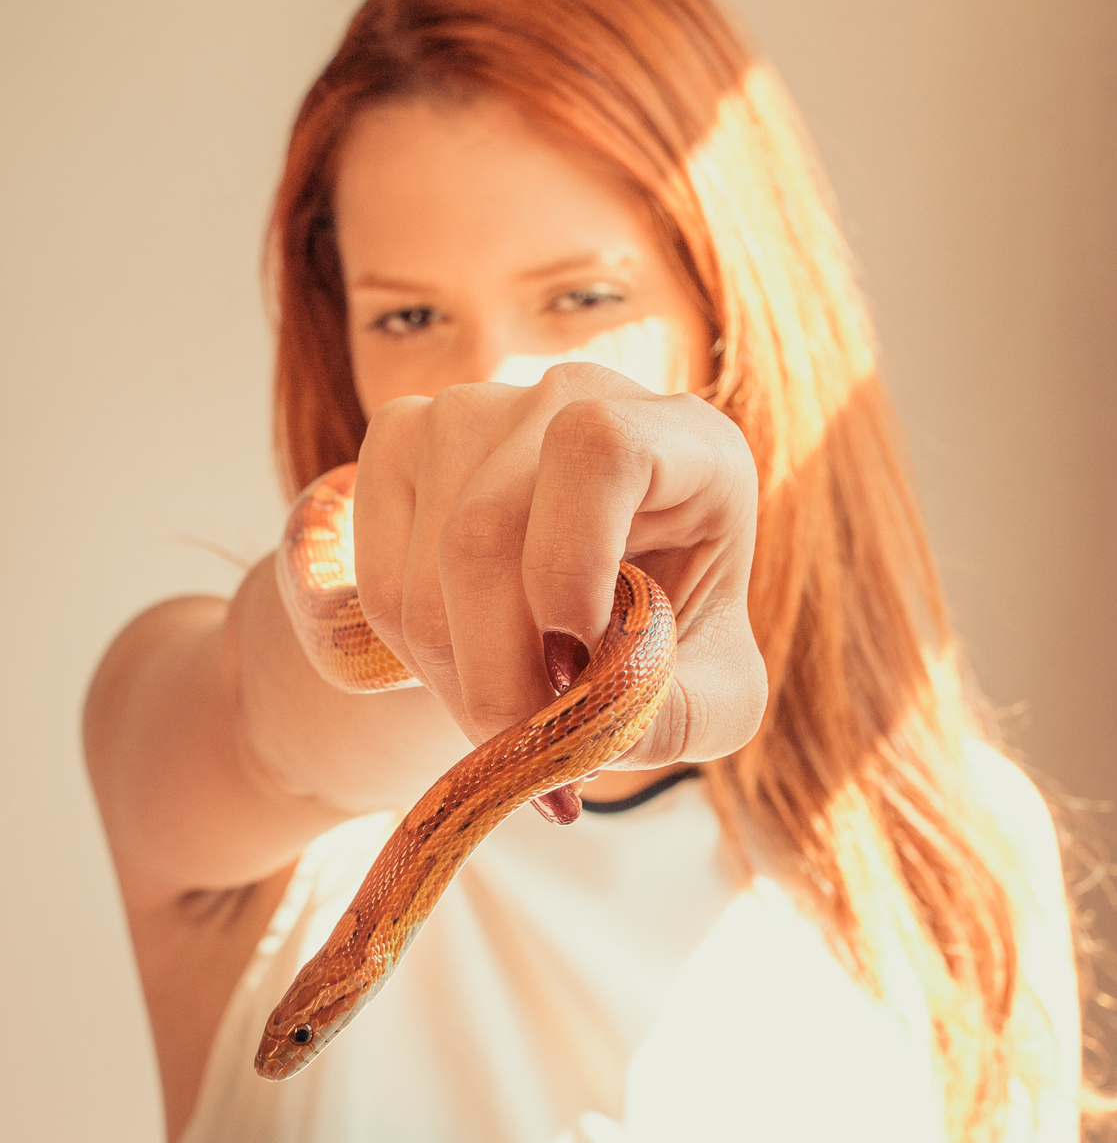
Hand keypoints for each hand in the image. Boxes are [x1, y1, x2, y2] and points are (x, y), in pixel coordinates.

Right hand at [352, 363, 766, 770]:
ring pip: (428, 558)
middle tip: (525, 748)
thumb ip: (674, 719)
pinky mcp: (401, 435)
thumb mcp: (714, 696)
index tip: (579, 652)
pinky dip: (408, 654)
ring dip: (456, 675)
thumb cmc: (671, 640)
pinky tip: (462, 668)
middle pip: (487, 526)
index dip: (569, 558)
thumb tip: (584, 732)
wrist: (591, 608)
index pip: (600, 448)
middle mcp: (576, 394)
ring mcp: (475, 405)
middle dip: (497, 670)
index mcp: (683, 437)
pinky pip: (378, 569)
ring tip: (505, 715)